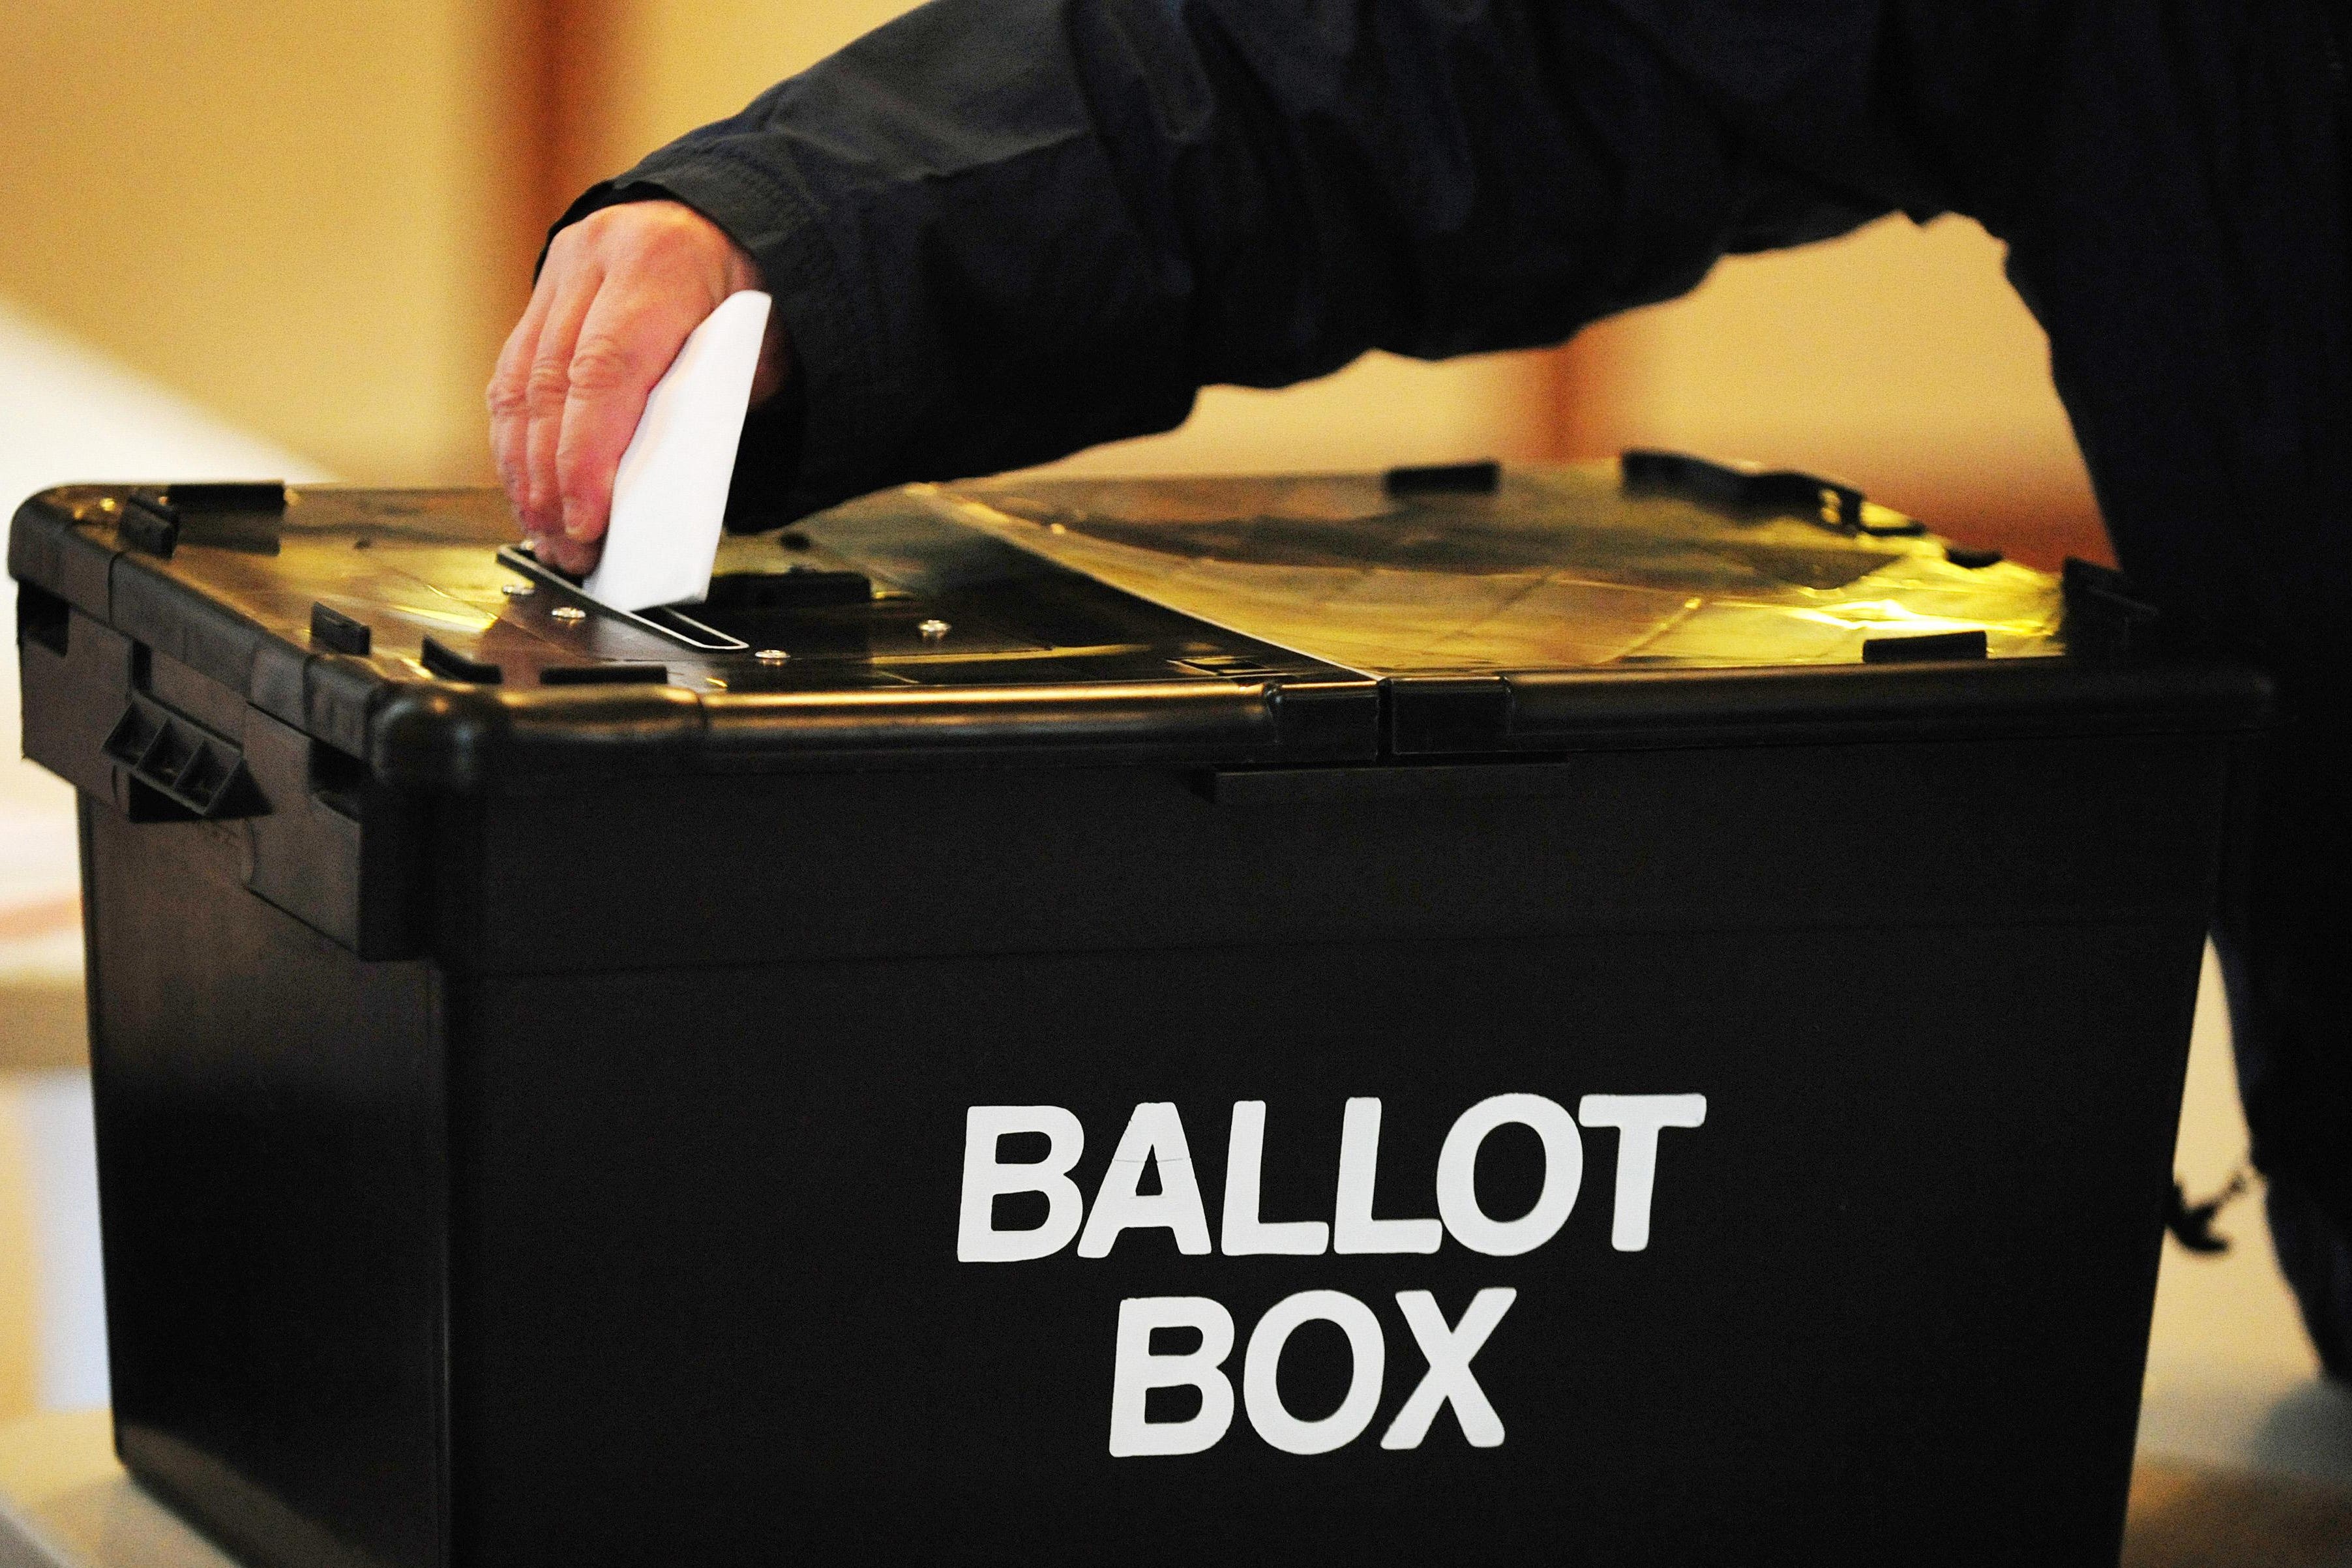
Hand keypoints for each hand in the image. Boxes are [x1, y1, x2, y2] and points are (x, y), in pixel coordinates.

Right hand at [487, 200, 789, 573]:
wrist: (732, 222)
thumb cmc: (750, 296)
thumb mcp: (754, 352)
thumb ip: (705, 411)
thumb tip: (653, 497)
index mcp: (659, 265)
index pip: (604, 373)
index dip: (585, 458)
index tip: (587, 522)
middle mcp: (596, 258)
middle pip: (550, 385)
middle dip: (550, 481)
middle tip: (566, 547)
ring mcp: (561, 271)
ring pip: (518, 384)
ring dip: (524, 470)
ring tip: (543, 531)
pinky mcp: (542, 293)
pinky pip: (513, 375)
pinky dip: (517, 440)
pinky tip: (527, 487)